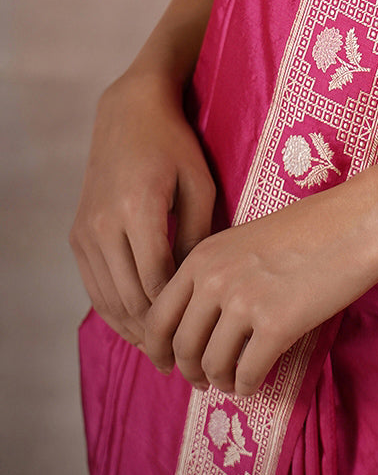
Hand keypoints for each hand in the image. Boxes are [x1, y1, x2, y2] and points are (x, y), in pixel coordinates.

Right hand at [69, 69, 216, 347]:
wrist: (128, 115)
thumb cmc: (174, 146)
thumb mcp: (200, 184)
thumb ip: (200, 236)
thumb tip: (200, 288)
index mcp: (138, 208)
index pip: (158, 279)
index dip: (179, 312)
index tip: (203, 332)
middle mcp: (104, 224)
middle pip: (131, 297)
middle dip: (158, 332)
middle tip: (186, 360)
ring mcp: (85, 232)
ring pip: (108, 299)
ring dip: (134, 329)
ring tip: (162, 352)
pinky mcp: (78, 235)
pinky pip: (94, 287)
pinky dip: (114, 312)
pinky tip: (138, 328)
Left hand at [143, 185, 377, 396]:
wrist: (359, 222)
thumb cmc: (312, 229)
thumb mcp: (247, 240)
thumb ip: (219, 273)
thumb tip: (204, 321)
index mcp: (203, 256)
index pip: (158, 315)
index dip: (159, 348)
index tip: (167, 363)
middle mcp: (214, 280)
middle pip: (181, 346)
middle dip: (190, 371)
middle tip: (201, 381)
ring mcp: (243, 303)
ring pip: (212, 364)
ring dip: (221, 381)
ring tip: (234, 383)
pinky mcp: (276, 326)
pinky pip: (247, 373)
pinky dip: (249, 386)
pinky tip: (257, 383)